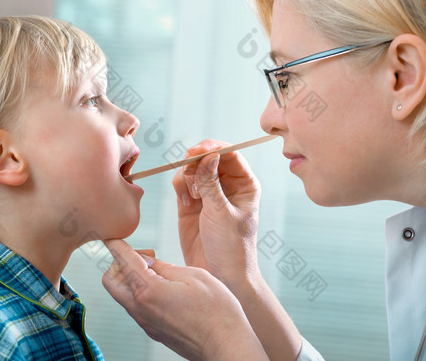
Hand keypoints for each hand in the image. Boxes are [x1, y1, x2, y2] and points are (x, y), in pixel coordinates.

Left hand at [102, 239, 267, 360]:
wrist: (226, 346)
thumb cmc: (217, 312)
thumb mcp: (195, 277)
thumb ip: (166, 267)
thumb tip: (148, 262)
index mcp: (149, 291)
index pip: (122, 261)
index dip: (116, 245)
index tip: (112, 237)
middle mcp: (141, 309)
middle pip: (111, 281)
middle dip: (120, 263)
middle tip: (147, 258)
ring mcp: (146, 323)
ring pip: (122, 295)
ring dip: (131, 278)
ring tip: (160, 272)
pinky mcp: (153, 331)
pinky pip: (136, 307)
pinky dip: (141, 292)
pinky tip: (165, 288)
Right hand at [172, 140, 260, 288]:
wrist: (221, 276)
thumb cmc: (231, 247)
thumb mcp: (221, 213)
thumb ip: (211, 183)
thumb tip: (208, 154)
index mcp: (245, 184)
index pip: (230, 153)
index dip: (212, 148)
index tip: (196, 151)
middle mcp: (228, 185)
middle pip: (209, 157)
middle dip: (196, 160)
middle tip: (188, 169)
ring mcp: (209, 193)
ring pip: (193, 168)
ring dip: (188, 175)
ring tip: (192, 196)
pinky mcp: (191, 204)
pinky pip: (182, 183)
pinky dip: (180, 186)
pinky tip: (186, 202)